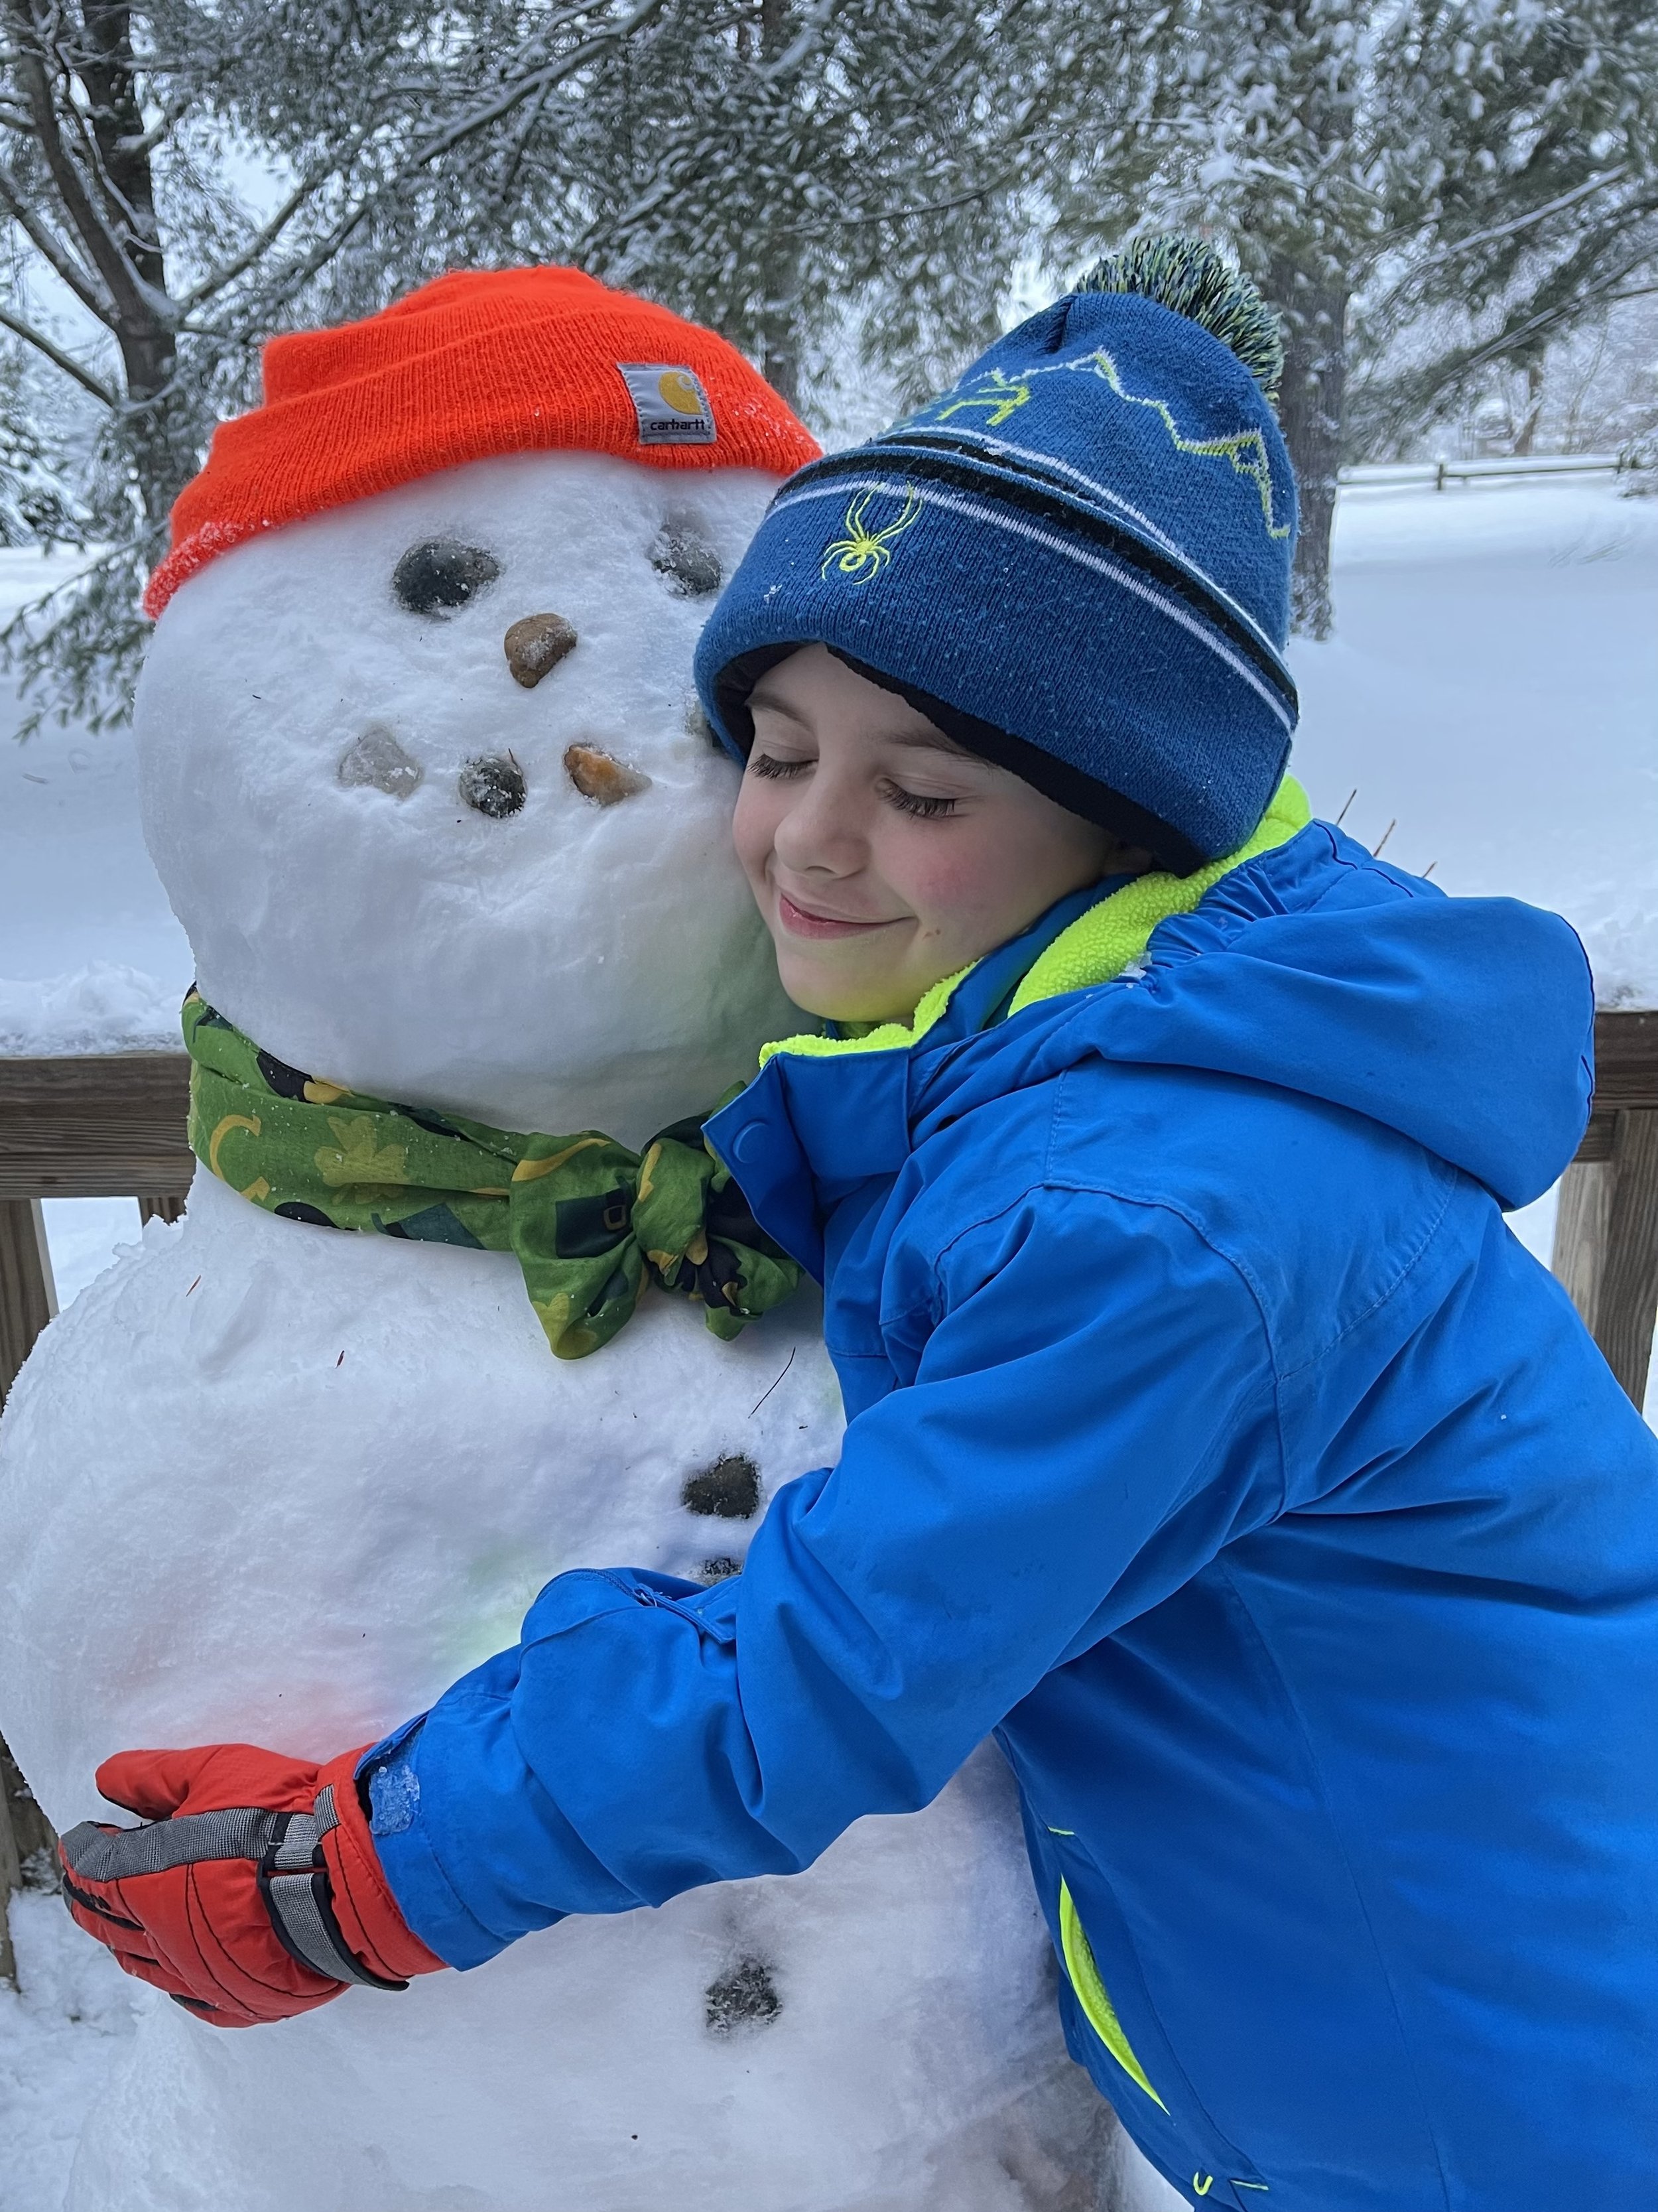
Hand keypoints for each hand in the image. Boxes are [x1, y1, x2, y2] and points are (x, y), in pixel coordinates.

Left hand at [58, 1741, 442, 2027]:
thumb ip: (155, 1776)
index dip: (84, 1847)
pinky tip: (185, 1958)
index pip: (88, 1870)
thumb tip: (107, 1778)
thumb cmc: (280, 1820)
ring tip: (138, 1913)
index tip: (87, 1833)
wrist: (347, 1878)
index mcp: (142, 1885)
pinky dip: (179, 1972)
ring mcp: (195, 1976)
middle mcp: (158, 1939)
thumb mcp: (216, 1772)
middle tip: (99, 1876)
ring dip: (132, 1934)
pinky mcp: (235, 2002)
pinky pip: (190, 1993)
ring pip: (142, 1961)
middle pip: (105, 1921)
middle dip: (97, 1894)